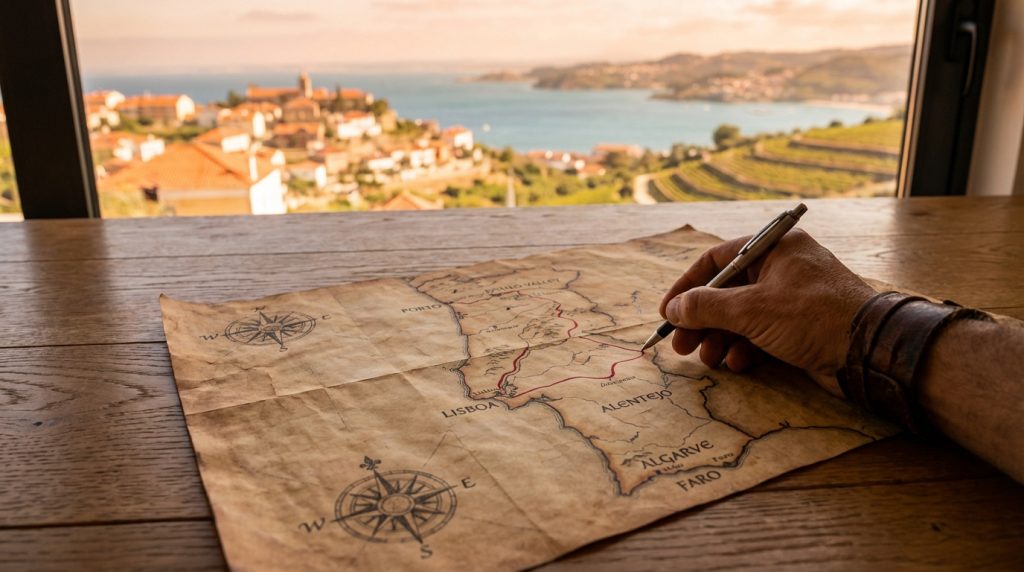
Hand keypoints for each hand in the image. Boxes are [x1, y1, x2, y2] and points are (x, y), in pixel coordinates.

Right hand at [659, 229, 873, 381]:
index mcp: (774, 248)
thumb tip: (674, 308)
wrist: (870, 351)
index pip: (717, 260)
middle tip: (682, 346)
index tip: (668, 313)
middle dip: (702, 322)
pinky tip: (738, 364)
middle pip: (727, 292)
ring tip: (710, 360)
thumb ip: (707, 307)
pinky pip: (761, 332)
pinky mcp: (800, 325)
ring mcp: (792, 297)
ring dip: (721, 339)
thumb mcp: (751, 310)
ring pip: (742, 316)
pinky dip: (745, 348)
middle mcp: (783, 267)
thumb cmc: (813, 317)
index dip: (687, 287)